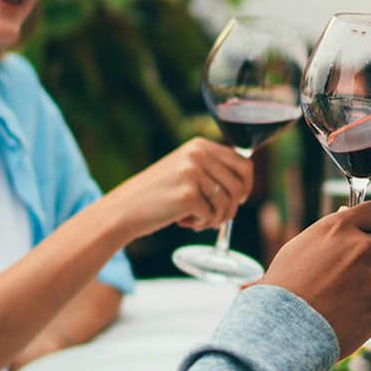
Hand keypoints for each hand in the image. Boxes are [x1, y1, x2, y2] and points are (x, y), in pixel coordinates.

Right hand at [102, 139, 253, 238]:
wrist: (124, 209)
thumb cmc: (157, 195)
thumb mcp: (184, 170)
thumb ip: (211, 170)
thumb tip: (245, 184)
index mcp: (199, 145)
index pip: (244, 164)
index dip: (246, 186)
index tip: (239, 200)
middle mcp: (198, 154)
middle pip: (239, 186)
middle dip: (232, 207)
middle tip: (214, 217)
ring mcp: (193, 173)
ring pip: (228, 203)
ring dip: (215, 218)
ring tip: (196, 220)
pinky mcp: (188, 195)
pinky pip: (212, 215)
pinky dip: (202, 224)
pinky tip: (184, 222)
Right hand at [261, 202, 370, 356]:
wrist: (284, 328)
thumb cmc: (284, 288)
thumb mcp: (300, 248)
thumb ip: (331, 233)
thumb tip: (346, 215)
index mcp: (340, 228)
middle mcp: (361, 247)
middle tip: (352, 270)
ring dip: (367, 283)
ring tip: (337, 298)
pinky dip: (368, 307)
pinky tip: (344, 313)